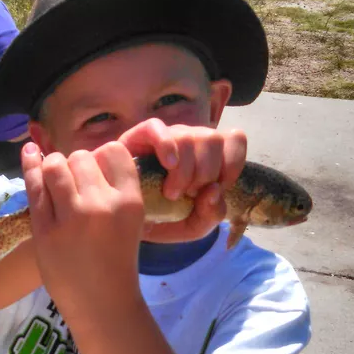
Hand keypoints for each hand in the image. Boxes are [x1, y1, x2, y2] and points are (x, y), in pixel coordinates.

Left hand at [22, 140, 145, 318]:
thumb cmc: (116, 259)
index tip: (95, 171)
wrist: (101, 302)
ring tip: (55, 180)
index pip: (114, 151)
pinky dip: (30, 167)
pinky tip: (29, 153)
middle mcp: (101, 205)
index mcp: (129, 202)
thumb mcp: (130, 221)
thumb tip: (90, 154)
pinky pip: (34, 187)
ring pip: (55, 166)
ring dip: (52, 167)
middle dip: (75, 165)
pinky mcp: (44, 229)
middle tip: (74, 186)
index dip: (102, 157)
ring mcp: (71, 217)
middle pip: (81, 157)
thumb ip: (115, 189)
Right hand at [118, 118, 246, 243]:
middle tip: (189, 195)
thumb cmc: (158, 219)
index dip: (232, 163)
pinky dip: (166, 145)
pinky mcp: (137, 137)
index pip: (233, 139)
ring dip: (185, 170)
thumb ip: (211, 215)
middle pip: (213, 137)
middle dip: (206, 172)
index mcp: (206, 155)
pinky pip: (156, 127)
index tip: (216, 188)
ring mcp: (163, 137)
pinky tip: (167, 166)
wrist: (120, 223)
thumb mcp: (192, 226)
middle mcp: (187, 140)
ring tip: (171, 193)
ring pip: (188, 135)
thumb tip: (214, 191)